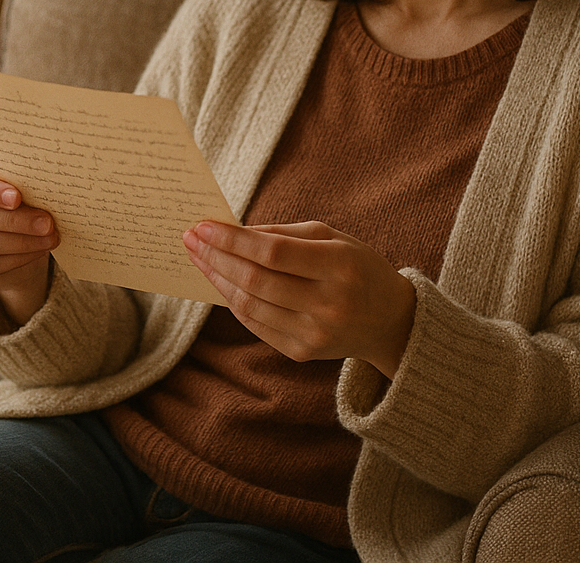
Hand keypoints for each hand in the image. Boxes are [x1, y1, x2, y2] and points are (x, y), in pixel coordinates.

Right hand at [0, 155, 57, 325]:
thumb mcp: (5, 177)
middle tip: (47, 222)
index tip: (17, 197)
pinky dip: (16, 259)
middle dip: (13, 220)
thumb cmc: (5, 191)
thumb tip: (42, 183)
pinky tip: (37, 250)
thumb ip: (13, 176)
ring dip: (21, 242)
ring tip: (49, 237)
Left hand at [183, 220, 416, 378]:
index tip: (202, 226)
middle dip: (216, 257)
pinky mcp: (302, 353)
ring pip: (250, 304)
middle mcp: (328, 304)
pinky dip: (233, 302)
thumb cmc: (357, 268)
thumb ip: (284, 233)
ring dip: (218, 279)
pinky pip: (255, 324)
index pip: (273, 253)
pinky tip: (220, 283)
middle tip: (190, 239)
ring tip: (199, 259)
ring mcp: (314, 333)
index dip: (233, 240)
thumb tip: (233, 232)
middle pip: (256, 280)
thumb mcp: (333, 238)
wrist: (390, 321)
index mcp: (340, 266)